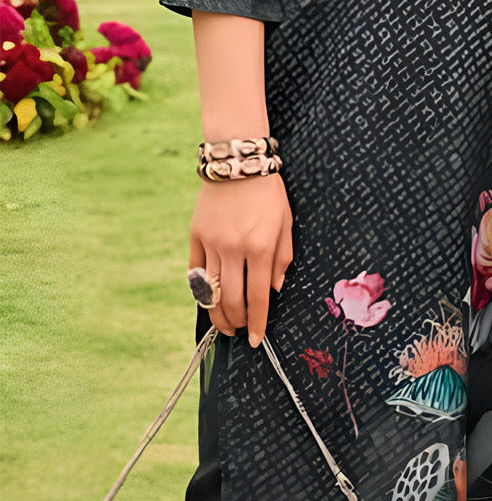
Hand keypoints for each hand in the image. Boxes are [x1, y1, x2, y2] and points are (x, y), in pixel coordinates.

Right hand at [189, 173, 292, 347]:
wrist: (237, 160)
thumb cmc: (268, 193)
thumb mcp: (286, 225)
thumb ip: (282, 261)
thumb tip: (273, 291)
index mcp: (260, 248)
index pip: (258, 297)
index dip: (258, 323)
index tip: (257, 340)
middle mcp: (234, 248)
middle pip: (231, 300)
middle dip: (237, 322)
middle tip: (241, 331)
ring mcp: (212, 242)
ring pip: (211, 290)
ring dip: (218, 314)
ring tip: (225, 325)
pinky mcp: (196, 235)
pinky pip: (195, 272)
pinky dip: (201, 291)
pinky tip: (209, 301)